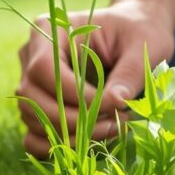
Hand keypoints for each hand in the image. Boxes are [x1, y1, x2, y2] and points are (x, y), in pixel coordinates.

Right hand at [15, 0, 174, 158]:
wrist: (136, 33)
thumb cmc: (139, 31)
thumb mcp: (142, 46)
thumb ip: (128, 73)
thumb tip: (117, 103)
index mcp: (51, 29)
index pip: (44, 68)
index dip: (74, 94)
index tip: (113, 105)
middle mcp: (32, 54)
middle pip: (33, 97)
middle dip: (74, 120)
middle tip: (115, 124)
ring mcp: (33, 82)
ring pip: (33, 120)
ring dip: (71, 135)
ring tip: (112, 129)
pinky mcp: (40, 105)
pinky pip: (33, 135)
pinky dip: (59, 145)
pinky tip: (92, 141)